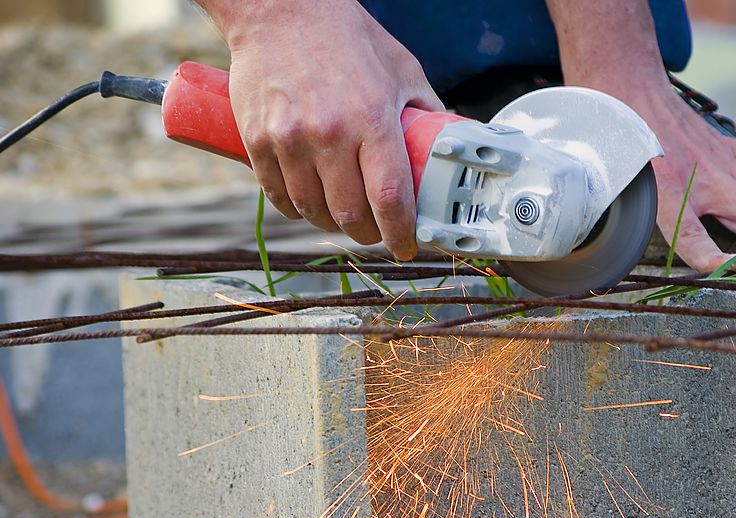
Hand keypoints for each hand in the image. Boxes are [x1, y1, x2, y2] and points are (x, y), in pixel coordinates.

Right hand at [198, 0, 443, 259]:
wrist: (281, 8)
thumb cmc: (347, 37)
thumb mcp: (402, 70)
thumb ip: (426, 112)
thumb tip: (447, 147)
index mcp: (371, 119)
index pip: (390, 198)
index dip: (401, 233)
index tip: (406, 246)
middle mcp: (329, 134)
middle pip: (350, 214)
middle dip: (368, 234)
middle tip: (375, 232)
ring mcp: (289, 139)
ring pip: (312, 211)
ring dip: (331, 225)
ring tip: (343, 218)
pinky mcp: (258, 140)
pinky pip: (278, 196)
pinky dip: (297, 209)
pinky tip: (309, 204)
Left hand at [547, 0, 735, 273]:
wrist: (624, 95)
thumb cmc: (616, 150)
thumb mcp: (612, 195)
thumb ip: (624, 228)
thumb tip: (620, 264)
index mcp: (670, 196)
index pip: (695, 242)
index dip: (717, 265)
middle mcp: (704, 181)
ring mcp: (722, 162)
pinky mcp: (728, 147)